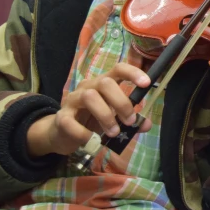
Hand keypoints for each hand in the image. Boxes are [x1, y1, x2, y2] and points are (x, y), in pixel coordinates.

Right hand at [26, 63, 152, 157]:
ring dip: (106, 115)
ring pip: (90, 97)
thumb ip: (131, 120)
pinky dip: (84, 133)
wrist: (62, 133)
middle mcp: (88, 87)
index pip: (118, 69)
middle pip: (105, 82)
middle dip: (121, 102)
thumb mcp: (114, 118)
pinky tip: (92, 141)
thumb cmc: (92, 120)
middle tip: (129, 121)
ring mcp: (73, 100)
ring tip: (114, 133)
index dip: (133, 73)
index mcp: (103, 83)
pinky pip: (70, 122)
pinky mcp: (62, 117)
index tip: (147, 83)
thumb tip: (146, 124)